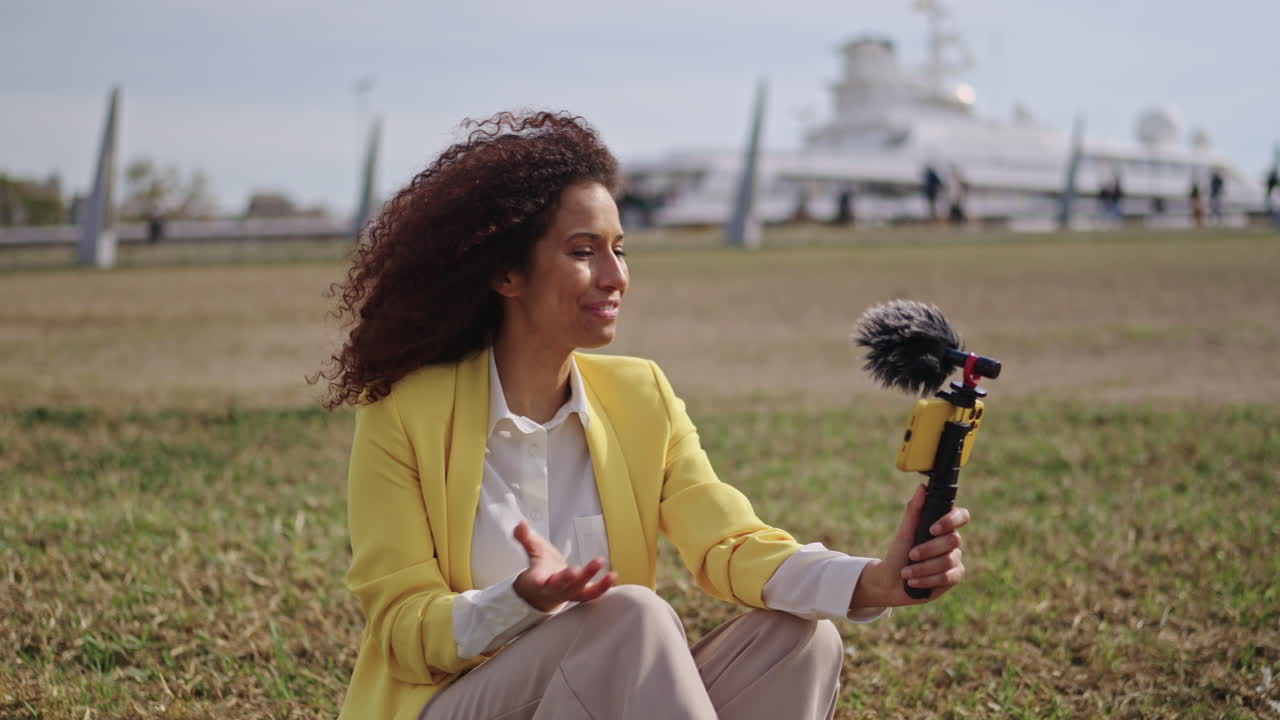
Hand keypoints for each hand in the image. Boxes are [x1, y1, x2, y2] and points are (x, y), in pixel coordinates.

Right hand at [511, 521, 616, 612]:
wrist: (544, 589)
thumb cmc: (540, 567)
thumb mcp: (532, 550)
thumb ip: (525, 537)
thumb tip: (521, 524)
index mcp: (539, 580)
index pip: (539, 581)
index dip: (544, 579)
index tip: (550, 574)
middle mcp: (555, 590)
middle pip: (563, 586)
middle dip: (571, 579)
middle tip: (578, 570)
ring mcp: (569, 594)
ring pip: (581, 592)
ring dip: (596, 585)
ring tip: (609, 574)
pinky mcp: (581, 594)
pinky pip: (592, 594)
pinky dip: (603, 588)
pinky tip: (613, 576)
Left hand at [850, 484, 969, 609]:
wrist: (891, 581)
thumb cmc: (898, 553)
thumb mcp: (904, 531)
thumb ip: (914, 510)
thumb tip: (922, 487)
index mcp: (942, 526)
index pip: (961, 516)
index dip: (951, 521)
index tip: (932, 529)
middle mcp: (952, 541)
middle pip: (952, 540)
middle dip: (929, 549)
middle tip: (911, 554)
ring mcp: (955, 559)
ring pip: (948, 561)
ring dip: (923, 568)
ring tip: (906, 573)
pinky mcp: (954, 577)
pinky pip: (948, 577)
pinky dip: (927, 579)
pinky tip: (914, 582)